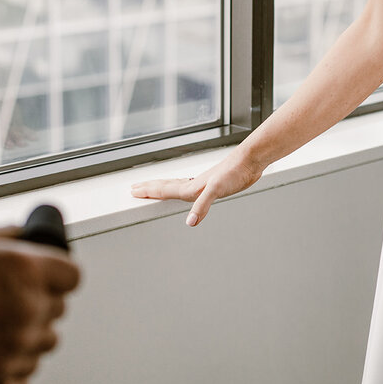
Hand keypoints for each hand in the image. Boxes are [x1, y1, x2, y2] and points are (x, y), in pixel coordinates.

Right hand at [0, 227, 80, 381]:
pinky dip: (17, 354)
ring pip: (48, 336)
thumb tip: (28, 236)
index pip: (73, 276)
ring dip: (31, 328)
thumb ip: (9, 236)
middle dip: (40, 298)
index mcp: (27, 268)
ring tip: (0, 317)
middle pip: (60, 306)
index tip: (46, 275)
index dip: (58, 274)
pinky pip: (30, 363)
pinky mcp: (3, 367)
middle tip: (9, 294)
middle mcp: (29, 305)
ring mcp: (18, 339)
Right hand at [130, 150, 263, 226]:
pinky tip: (187, 194)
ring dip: (162, 187)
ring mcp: (203, 184)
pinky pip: (191, 189)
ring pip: (176, 186)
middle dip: (149, 188)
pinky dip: (183, 191)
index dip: (148, 191)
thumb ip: (202, 206)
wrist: (249, 161)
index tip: (133, 191)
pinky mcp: (213, 185)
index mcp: (192, 187)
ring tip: (153, 188)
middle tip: (134, 187)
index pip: (164, 190)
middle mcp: (194, 185)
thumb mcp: (217, 190)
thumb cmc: (234, 172)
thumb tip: (189, 222)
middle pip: (166, 186)